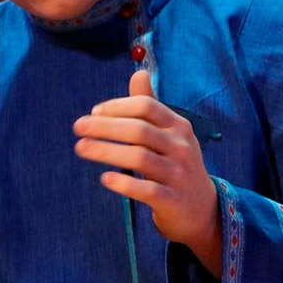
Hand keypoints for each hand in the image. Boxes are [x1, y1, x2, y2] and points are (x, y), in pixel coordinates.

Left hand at [73, 70, 222, 276]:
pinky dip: (123, 183)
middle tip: (78, 127)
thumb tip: (138, 73)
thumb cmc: (178, 165)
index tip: (93, 112)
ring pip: (139, 157)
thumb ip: (152, 105)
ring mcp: (178, 174)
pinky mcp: (172, 200)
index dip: (118, 106)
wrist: (203, 208)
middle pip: (140, 130)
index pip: (147, 107)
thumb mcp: (171, 134)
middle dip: (105, 127)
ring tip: (81, 149)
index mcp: (179, 126)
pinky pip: (146, 189)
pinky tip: (104, 178)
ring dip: (106, 151)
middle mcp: (181, 146)